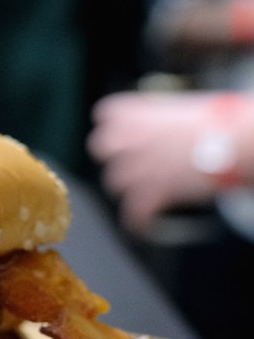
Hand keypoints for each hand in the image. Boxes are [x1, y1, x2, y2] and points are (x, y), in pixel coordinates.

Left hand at [88, 91, 252, 232]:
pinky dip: (138, 222)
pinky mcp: (152, 193)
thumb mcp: (181, 111)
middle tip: (134, 162)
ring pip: (115, 182)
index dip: (115, 126)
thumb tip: (163, 134)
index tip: (124, 133)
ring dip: (129, 187)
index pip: (105, 115)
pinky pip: (134, 214)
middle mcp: (127, 138)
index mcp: (133, 113)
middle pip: (101, 148)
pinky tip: (144, 228)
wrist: (236, 141)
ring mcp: (136, 167)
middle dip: (115, 155)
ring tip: (146, 193)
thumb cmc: (219, 121)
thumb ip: (161, 122)